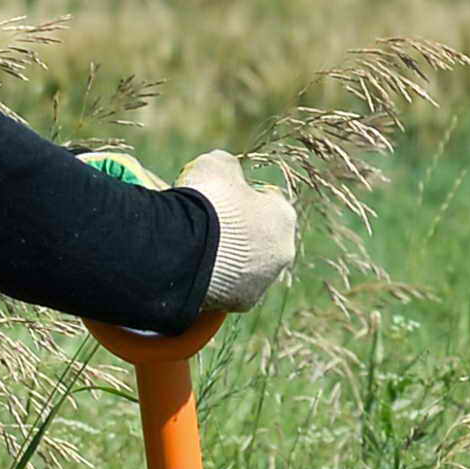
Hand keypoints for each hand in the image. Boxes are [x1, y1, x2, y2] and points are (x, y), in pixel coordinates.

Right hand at [178, 148, 297, 313]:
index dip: (246, 198)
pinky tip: (198, 269)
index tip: (225, 199)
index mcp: (283, 216)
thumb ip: (229, 167)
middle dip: (242, 233)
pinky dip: (218, 280)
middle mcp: (282, 252)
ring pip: (249, 267)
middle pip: (263, 238)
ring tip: (201, 249)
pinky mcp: (242, 302)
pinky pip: (231, 288)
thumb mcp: (216, 166)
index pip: (270, 203)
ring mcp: (263, 281)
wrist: (185, 247)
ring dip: (232, 259)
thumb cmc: (207, 200)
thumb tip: (229, 172)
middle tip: (212, 226)